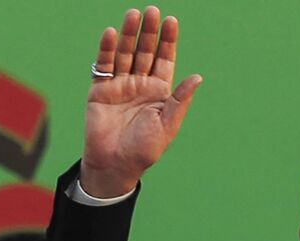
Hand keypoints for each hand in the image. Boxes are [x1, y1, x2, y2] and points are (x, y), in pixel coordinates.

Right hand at [83, 7, 202, 197]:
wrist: (116, 165)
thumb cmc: (144, 150)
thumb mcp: (167, 125)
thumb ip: (180, 100)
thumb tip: (198, 77)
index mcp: (159, 92)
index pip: (164, 60)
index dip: (168, 41)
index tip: (171, 21)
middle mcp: (140, 84)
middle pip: (145, 52)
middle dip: (149, 32)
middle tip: (152, 11)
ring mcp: (120, 85)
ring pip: (125, 54)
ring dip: (129, 35)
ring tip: (133, 15)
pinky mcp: (100, 90)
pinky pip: (104, 66)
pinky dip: (107, 50)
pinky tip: (112, 34)